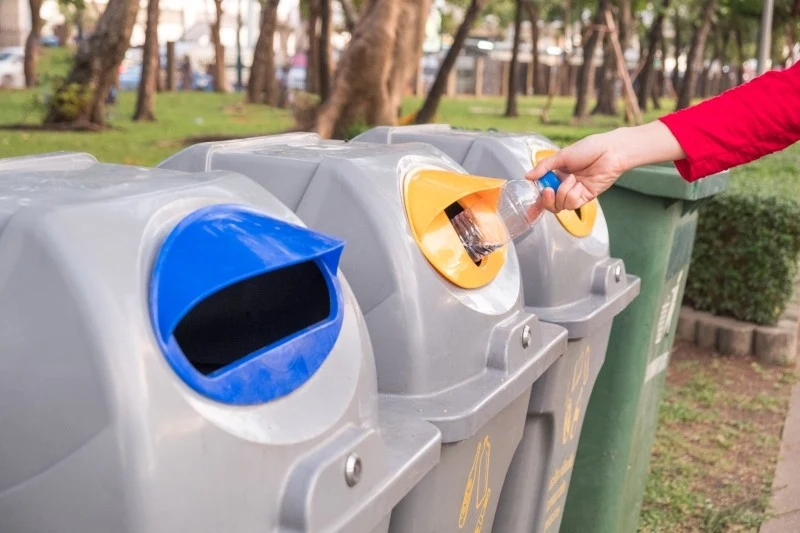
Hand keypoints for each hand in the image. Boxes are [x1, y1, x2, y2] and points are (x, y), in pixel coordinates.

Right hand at [529, 121, 685, 211]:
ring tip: (571, 179)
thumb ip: (543, 167)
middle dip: (547, 200)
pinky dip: (571, 194)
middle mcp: (565, 185)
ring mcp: (575, 192)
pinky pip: (572, 204)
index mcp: (557, 174)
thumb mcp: (561, 156)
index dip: (537, 200)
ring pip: (560, 205)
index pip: (543, 191)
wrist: (610, 151)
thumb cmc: (589, 149)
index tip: (529, 206)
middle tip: (548, 190)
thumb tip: (527, 176)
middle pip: (550, 203)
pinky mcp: (585, 197)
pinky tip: (577, 184)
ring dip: (562, 193)